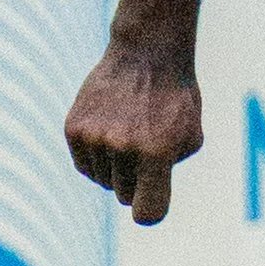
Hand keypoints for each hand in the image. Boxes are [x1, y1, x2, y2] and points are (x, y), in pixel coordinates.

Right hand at [67, 41, 205, 225]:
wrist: (146, 53)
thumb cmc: (174, 99)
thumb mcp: (190, 137)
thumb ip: (169, 173)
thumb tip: (144, 200)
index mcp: (156, 152)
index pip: (147, 212)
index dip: (149, 210)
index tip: (149, 201)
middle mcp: (122, 147)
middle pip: (124, 196)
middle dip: (137, 181)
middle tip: (145, 150)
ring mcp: (95, 137)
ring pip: (103, 181)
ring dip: (116, 168)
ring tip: (128, 136)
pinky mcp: (74, 128)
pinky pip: (84, 166)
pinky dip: (97, 158)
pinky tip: (109, 134)